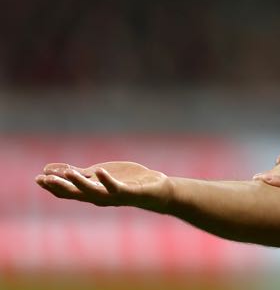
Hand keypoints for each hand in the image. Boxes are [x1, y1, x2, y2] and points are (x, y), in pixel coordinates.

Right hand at [35, 161, 171, 211]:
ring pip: (92, 192)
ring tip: (68, 173)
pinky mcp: (128, 192)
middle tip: (44, 180)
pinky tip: (99, 170)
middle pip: (75, 194)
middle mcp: (99, 197)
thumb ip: (80, 173)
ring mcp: (113, 196)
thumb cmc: (126, 181)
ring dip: (79, 183)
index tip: (38, 178)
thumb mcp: (99, 175)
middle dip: (59, 187)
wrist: (155, 190)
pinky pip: (115, 187)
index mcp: (92, 192)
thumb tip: (54, 168)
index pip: (68, 192)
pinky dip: (106, 180)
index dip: (52, 186)